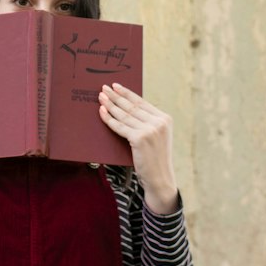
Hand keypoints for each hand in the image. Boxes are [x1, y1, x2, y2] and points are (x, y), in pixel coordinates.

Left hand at [99, 83, 177, 214]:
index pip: (142, 102)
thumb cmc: (154, 159)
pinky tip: (102, 112)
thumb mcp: (157, 137)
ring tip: (101, 98)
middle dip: (116, 97)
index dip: (127, 93)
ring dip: (110, 105)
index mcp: (165, 119)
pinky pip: (120, 126)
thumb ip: (147, 122)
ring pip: (124, 115)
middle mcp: (159, 122)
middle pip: (132, 106)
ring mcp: (150, 130)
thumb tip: (126, 107)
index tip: (116, 86)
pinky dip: (109, 119)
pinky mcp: (140, 138)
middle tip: (104, 89)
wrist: (160, 179)